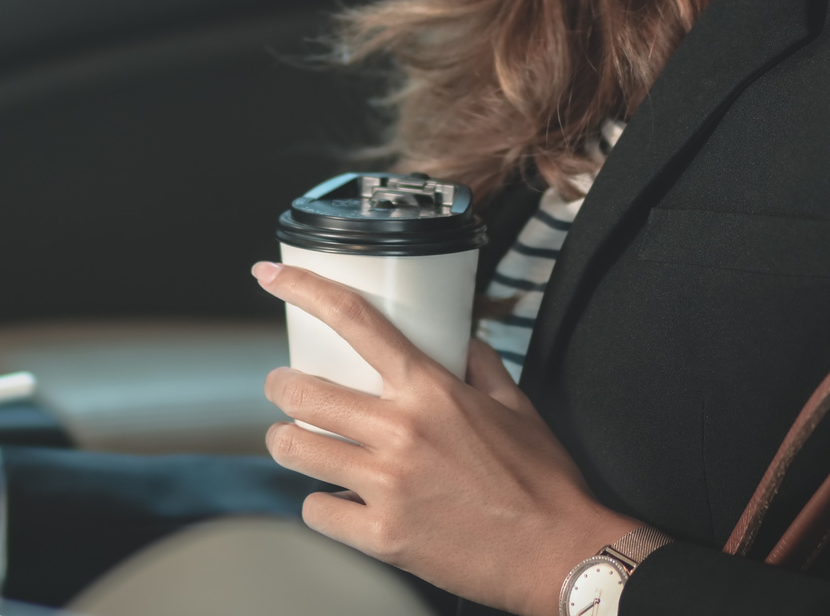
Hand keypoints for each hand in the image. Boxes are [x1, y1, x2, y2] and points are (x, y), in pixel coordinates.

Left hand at [253, 261, 649, 615]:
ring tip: (297, 441)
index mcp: (431, 390)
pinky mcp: (382, 536)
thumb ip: (479, 364)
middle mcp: (401, 432)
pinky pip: (316, 511)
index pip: (354, 320)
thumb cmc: (543, 481)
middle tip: (285, 390)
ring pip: (293, 449)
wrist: (561, 554)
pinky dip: (321, 505)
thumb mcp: (516, 405)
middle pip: (299, 391)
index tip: (268, 276)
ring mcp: (387, 486)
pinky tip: (337, 500)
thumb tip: (457, 339)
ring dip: (287, 441)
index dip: (301, 290)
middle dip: (279, 386)